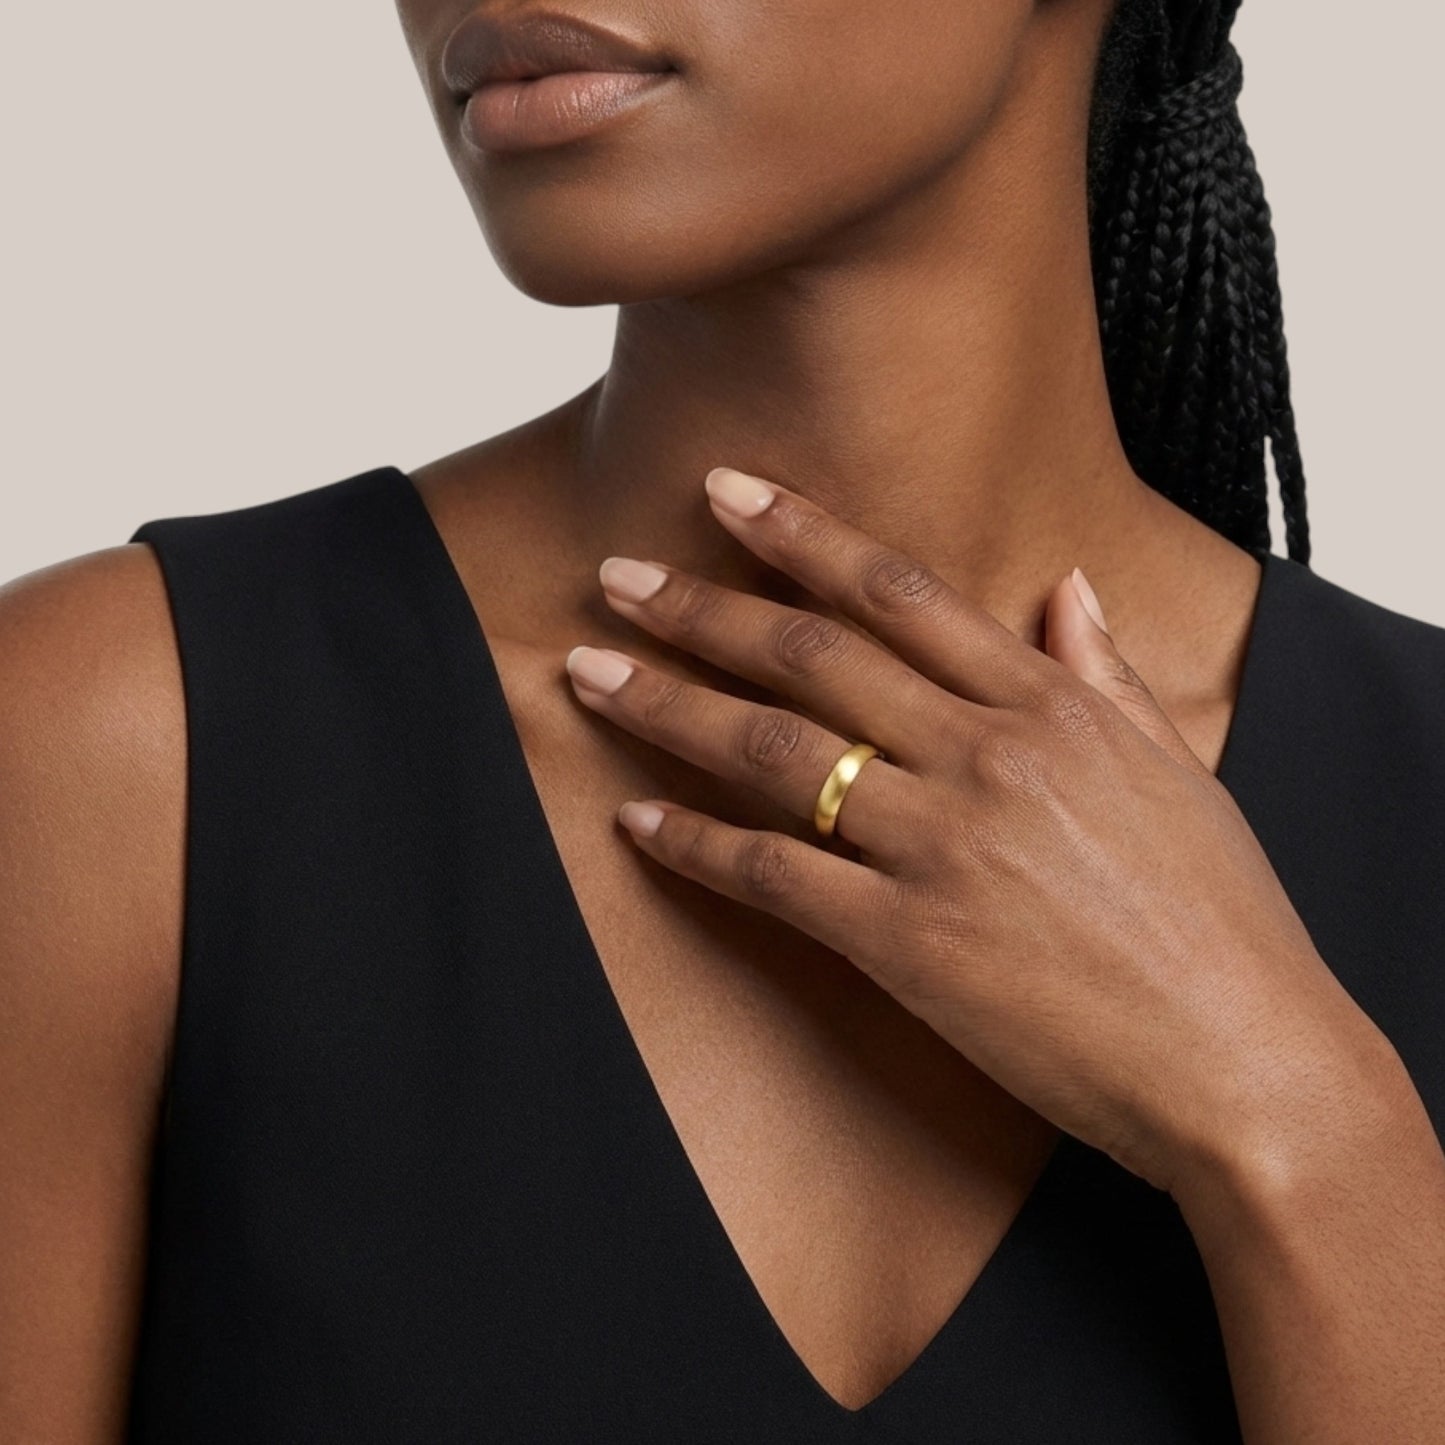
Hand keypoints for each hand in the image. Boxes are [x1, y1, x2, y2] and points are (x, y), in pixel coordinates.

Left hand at [564, 466, 1397, 1199]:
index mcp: (1049, 706)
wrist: (1249, 1062)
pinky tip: (633, 820)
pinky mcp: (909, 941)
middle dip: (702, 606)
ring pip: (774, 751)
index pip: (898, 592)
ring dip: (669, 705)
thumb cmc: (1221, 920)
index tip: (728, 493)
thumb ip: (1108, 673)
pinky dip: (695, 844)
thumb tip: (1070, 585)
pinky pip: (775, 875)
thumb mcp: (1175, 771)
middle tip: (616, 574)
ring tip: (589, 670)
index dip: (801, 534)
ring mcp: (941, 846)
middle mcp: (984, 756)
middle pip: (811, 655)